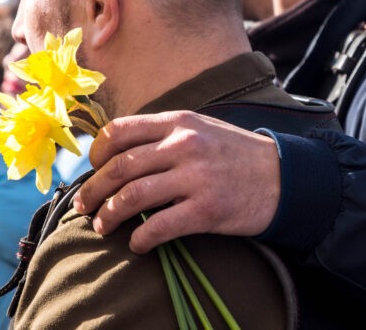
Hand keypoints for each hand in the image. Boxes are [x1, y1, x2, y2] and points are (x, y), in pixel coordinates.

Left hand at [74, 110, 280, 253]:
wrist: (283, 177)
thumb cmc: (236, 154)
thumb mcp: (202, 127)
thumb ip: (165, 134)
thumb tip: (120, 152)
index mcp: (179, 122)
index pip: (120, 131)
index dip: (97, 153)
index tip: (91, 170)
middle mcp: (184, 145)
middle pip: (119, 167)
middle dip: (93, 190)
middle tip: (83, 206)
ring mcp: (195, 177)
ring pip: (132, 196)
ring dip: (109, 215)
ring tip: (102, 226)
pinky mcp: (206, 210)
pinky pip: (158, 226)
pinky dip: (139, 238)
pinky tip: (136, 243)